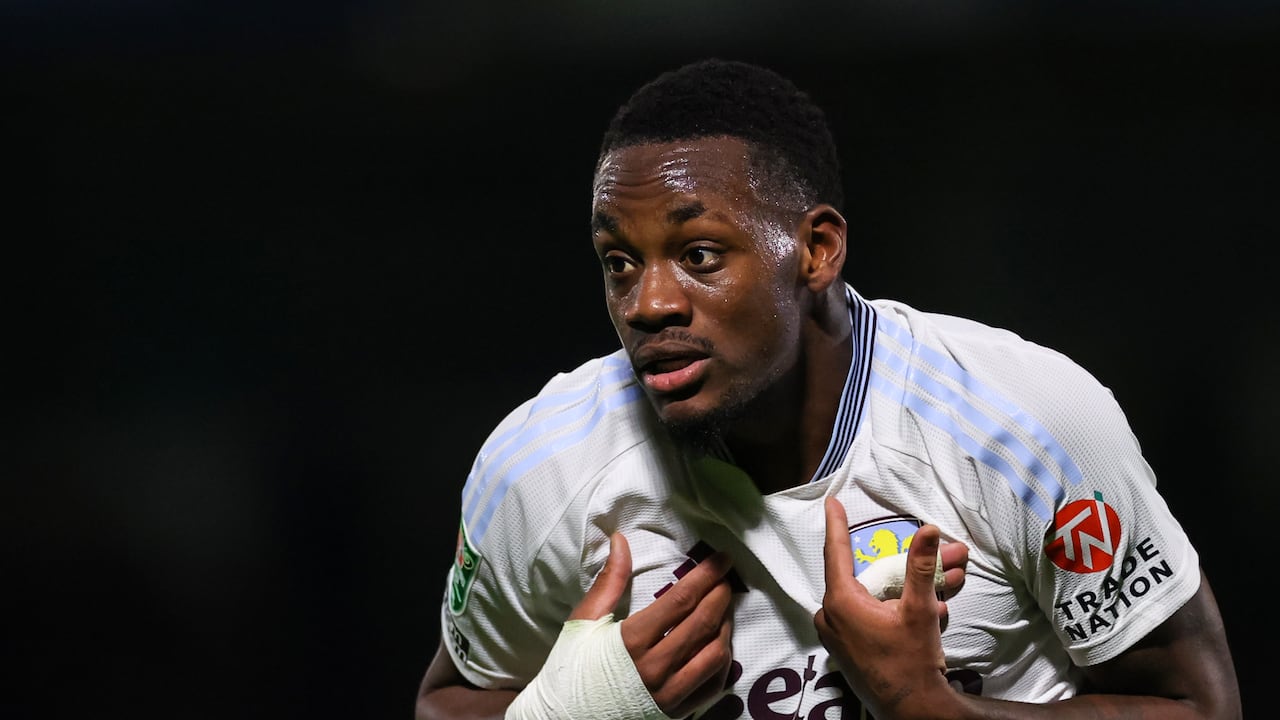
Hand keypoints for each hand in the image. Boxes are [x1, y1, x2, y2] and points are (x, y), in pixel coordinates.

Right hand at [571, 533, 734, 718]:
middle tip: (726, 578)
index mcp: (631, 641)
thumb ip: (609, 581)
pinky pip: (712, 685)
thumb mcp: (584, 621)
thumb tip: (621, 540)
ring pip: (715, 655)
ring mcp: (668, 695)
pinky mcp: (676, 713)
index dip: (706, 576)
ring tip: (722, 609)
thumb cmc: (571, 668)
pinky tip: (718, 644)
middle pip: (703, 624)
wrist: (564, 718)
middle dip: (721, 595)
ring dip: (725, 626)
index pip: (680, 601)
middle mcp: (655, 668)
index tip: (722, 559)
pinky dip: (722, 660)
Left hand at [814, 496, 967, 718]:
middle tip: (948, 555)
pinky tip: (937, 609)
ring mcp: (840, 634)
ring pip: (879, 597)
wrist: (914, 711)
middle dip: (912, 565)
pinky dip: (901, 609)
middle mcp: (833, 616)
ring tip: (953, 582)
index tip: (832, 502)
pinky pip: (875, 616)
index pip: (837, 551)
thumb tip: (929, 531)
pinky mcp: (851, 648)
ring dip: (914, 589)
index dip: (837, 524)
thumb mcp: (920, 610)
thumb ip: (921, 567)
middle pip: (874, 577)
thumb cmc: (912, 661)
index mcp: (840, 602)